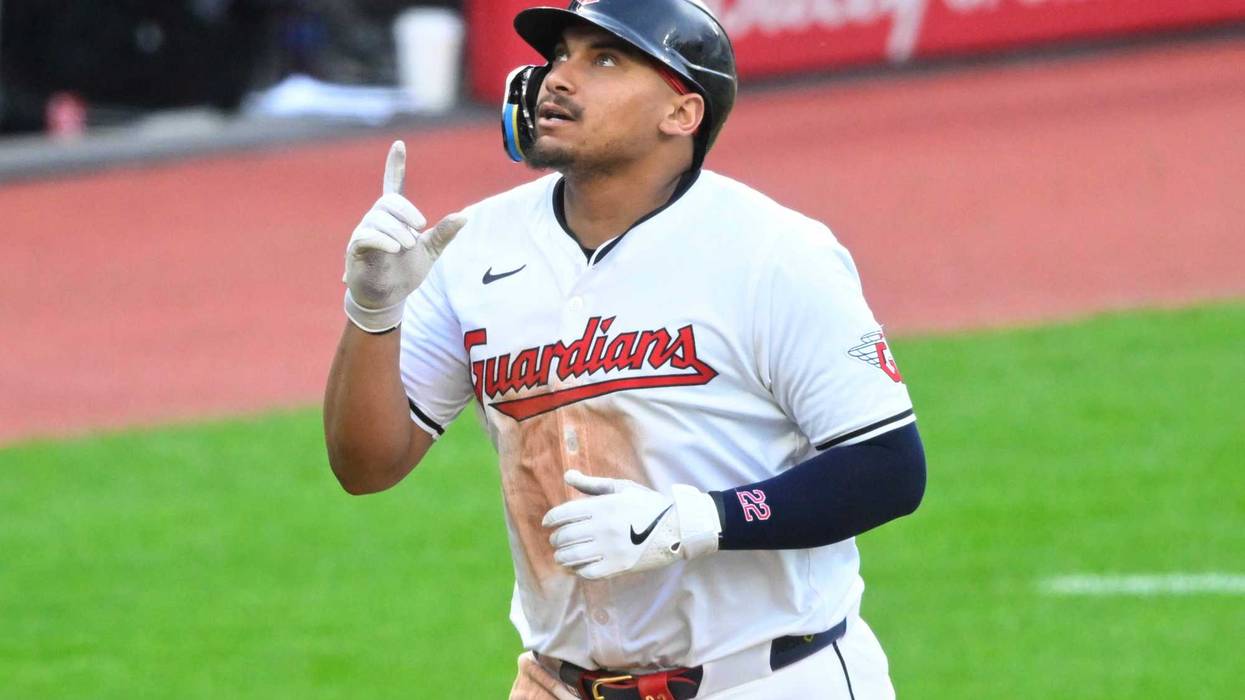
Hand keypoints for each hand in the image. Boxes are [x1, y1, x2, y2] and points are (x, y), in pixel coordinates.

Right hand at [343, 140, 466, 331]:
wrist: (389, 298)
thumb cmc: (405, 273)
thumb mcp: (430, 252)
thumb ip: (444, 234)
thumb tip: (465, 216)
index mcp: (394, 218)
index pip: (393, 186)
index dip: (395, 166)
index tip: (399, 145)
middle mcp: (376, 220)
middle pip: (388, 201)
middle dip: (405, 211)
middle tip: (419, 228)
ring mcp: (364, 233)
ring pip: (378, 218)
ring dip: (397, 230)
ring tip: (408, 246)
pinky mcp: (355, 249)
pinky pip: (366, 236)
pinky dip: (382, 239)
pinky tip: (395, 248)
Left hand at [542, 470, 721, 579]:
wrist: (675, 527)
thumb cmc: (647, 504)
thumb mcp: (621, 488)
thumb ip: (592, 484)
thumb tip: (567, 476)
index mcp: (603, 506)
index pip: (564, 514)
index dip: (550, 519)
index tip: (547, 523)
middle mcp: (603, 528)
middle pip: (565, 536)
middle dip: (556, 539)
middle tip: (556, 540)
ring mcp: (610, 549)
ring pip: (572, 556)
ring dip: (561, 556)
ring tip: (562, 555)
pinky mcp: (617, 566)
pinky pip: (587, 572)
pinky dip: (577, 570)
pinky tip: (576, 567)